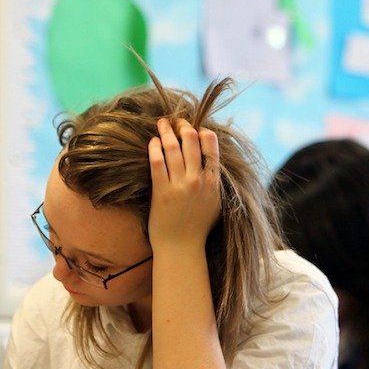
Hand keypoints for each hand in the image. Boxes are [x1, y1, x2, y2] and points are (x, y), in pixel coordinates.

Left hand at [147, 117, 220, 250]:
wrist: (181, 248)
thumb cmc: (198, 228)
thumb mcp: (216, 204)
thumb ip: (216, 182)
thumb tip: (214, 163)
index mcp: (214, 183)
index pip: (211, 147)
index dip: (203, 132)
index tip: (196, 127)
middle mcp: (198, 181)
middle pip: (191, 142)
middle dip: (183, 127)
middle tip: (176, 121)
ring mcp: (179, 185)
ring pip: (173, 149)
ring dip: (166, 132)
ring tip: (161, 122)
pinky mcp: (161, 191)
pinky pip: (157, 163)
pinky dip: (154, 148)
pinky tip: (152, 141)